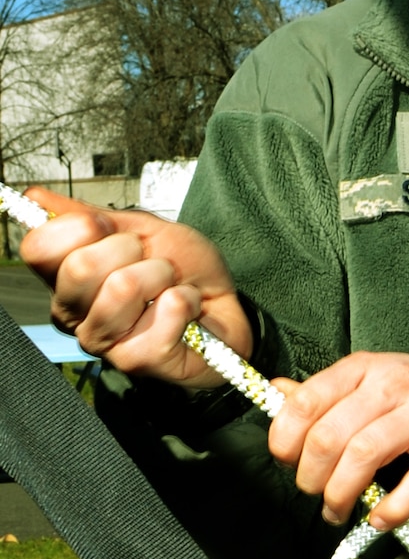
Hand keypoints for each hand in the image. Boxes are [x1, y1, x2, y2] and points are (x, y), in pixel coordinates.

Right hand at [18, 187, 251, 388]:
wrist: (224, 307)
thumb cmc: (182, 272)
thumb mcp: (140, 229)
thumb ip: (87, 216)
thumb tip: (35, 197)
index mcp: (65, 280)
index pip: (39, 248)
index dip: (81, 226)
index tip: (110, 228)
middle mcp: (73, 315)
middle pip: (80, 266)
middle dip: (131, 249)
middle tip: (152, 263)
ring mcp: (102, 342)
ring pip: (123, 287)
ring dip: (163, 276)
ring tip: (171, 286)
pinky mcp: (137, 361)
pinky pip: (166, 310)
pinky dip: (187, 299)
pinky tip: (186, 310)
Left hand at [267, 350, 408, 526]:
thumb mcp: (379, 377)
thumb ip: (328, 390)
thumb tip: (276, 391)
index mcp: (367, 367)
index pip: (306, 400)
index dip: (286, 439)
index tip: (288, 462)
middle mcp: (394, 383)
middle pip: (329, 434)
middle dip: (311, 476)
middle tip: (316, 493)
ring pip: (363, 455)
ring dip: (340, 494)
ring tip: (337, 511)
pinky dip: (392, 508)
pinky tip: (380, 518)